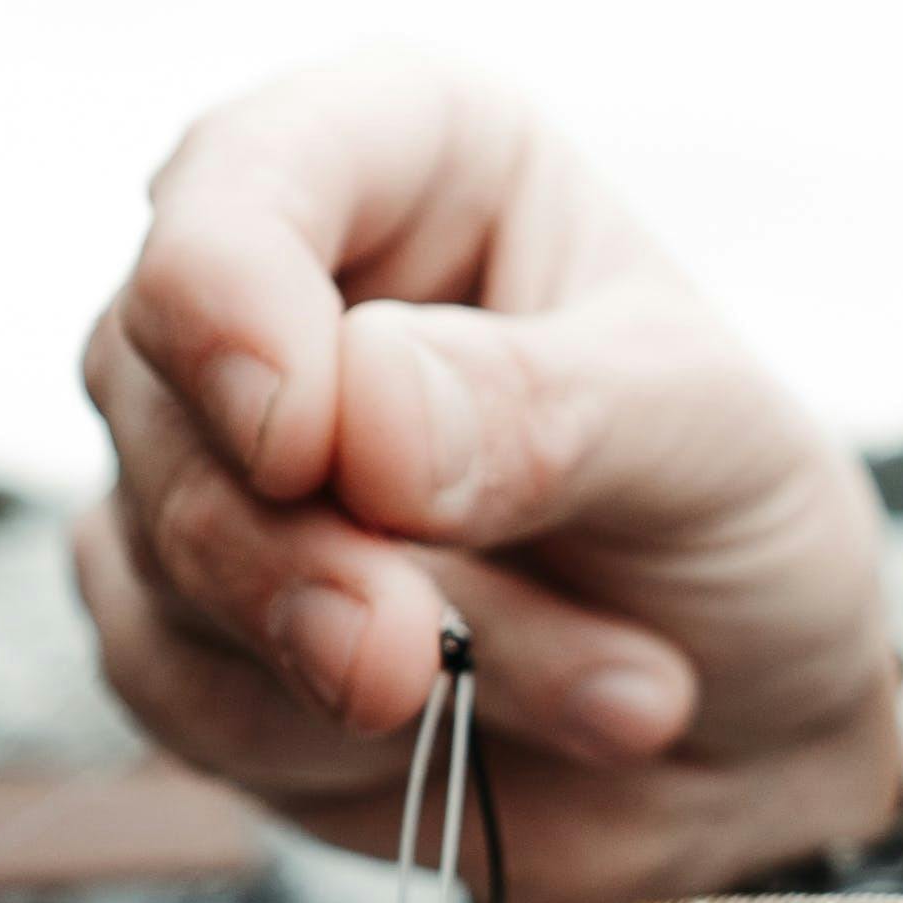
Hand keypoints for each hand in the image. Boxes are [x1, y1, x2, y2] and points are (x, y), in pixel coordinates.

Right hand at [75, 52, 902, 902]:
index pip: (250, 167)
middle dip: (305, 557)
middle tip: (431, 660)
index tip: (299, 446)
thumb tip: (354, 418)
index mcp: (412, 157)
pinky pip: (171, 687)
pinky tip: (472, 736)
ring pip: (162, 552)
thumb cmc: (736, 533)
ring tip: (604, 694)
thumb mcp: (710, 445)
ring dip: (373, 670)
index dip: (230, 294)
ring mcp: (204, 452)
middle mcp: (281, 280)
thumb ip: (545, 413)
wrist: (745, 746)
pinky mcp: (180, 615)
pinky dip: (326, 741)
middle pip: (157, 383)